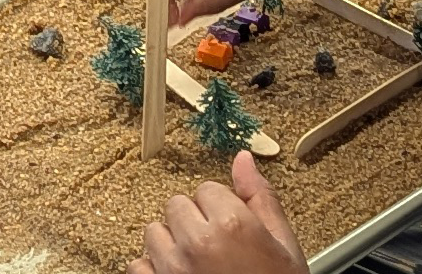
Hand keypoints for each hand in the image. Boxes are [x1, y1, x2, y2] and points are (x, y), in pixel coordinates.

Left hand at [128, 151, 307, 273]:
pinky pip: (137, 266)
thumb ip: (261, 198)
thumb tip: (243, 160)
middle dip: (194, 222)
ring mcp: (172, 269)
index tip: (231, 229)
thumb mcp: (283, 246)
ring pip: (154, 232)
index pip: (208, 189)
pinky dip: (152, 271)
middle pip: (178, 206)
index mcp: (232, 225)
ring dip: (171, 244)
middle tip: (215, 248)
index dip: (222, 209)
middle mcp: (197, 243)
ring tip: (196, 265)